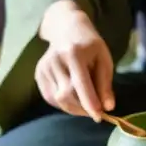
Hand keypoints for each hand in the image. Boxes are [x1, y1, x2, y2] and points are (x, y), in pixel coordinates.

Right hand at [35, 2, 114, 119]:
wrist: (67, 29)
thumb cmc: (90, 45)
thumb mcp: (103, 60)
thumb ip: (105, 84)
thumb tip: (108, 107)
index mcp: (74, 53)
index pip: (80, 83)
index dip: (89, 102)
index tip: (99, 117)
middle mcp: (55, 60)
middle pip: (67, 95)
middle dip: (82, 108)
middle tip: (95, 111)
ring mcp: (44, 67)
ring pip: (58, 99)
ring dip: (74, 108)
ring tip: (85, 103)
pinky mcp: (38, 74)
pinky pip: (51, 98)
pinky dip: (64, 103)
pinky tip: (73, 97)